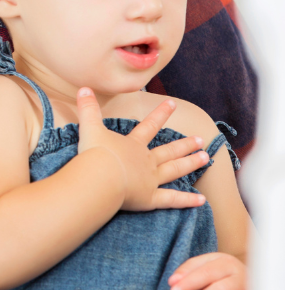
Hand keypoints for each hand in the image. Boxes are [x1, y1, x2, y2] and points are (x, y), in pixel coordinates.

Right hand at [76, 88, 207, 211]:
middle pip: (168, 150)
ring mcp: (150, 180)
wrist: (99, 178)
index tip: (172, 103)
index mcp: (133, 145)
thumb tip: (83, 88)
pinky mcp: (150, 198)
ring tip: (205, 159)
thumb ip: (88, 109)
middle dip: (184, 144)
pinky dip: (187, 200)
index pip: (149, 126)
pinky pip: (172, 199)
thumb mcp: (89, 128)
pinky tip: (202, 200)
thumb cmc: (95, 154)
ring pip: (175, 170)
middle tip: (200, 140)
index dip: (160, 114)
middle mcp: (146, 161)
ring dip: (190, 164)